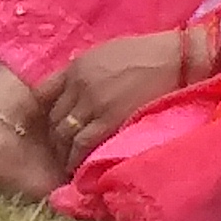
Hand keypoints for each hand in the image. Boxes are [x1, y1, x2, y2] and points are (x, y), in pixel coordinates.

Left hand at [33, 29, 201, 163]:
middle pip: (53, 117)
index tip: (48, 125)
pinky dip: (76, 157)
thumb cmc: (148, 54)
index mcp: (75, 67)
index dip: (43, 113)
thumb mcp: (106, 53)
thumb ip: (86, 71)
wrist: (178, 59)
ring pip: (64, 133)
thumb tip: (75, 86)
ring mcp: (92, 103)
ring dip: (63, 150)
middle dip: (53, 135)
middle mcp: (77, 85)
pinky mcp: (109, 120)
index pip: (42, 94)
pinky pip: (82, 143)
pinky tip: (77, 167)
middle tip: (60, 150)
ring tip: (68, 163)